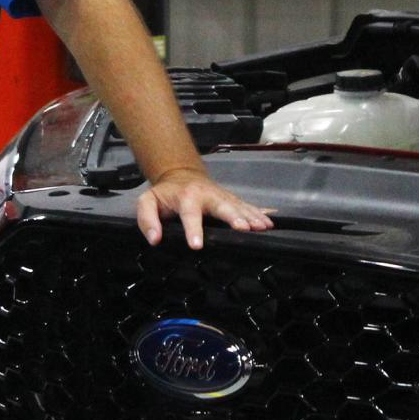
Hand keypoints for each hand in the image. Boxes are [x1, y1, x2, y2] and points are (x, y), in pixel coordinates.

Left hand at [136, 165, 272, 250]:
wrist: (181, 174)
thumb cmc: (165, 194)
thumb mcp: (148, 202)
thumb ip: (147, 219)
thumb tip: (155, 239)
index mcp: (187, 197)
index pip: (190, 214)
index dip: (193, 229)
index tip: (196, 245)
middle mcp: (208, 195)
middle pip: (223, 206)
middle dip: (234, 217)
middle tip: (244, 229)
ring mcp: (222, 196)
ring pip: (239, 206)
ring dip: (252, 216)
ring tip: (264, 227)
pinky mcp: (232, 199)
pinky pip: (248, 206)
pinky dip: (260, 213)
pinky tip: (271, 221)